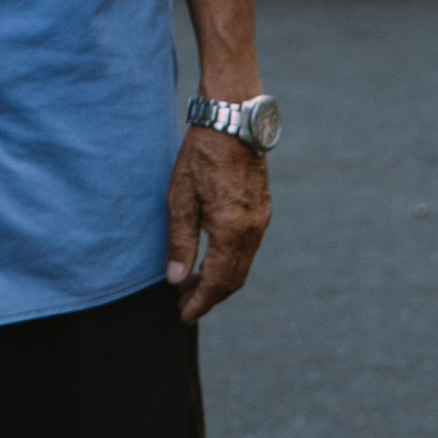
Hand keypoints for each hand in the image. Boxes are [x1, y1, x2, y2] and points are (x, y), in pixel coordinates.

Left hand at [166, 123, 270, 321]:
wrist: (233, 122)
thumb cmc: (201, 156)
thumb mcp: (180, 199)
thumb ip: (180, 242)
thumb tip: (175, 280)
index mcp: (232, 231)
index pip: (218, 282)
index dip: (200, 302)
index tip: (182, 314)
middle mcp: (253, 230)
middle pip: (234, 280)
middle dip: (209, 296)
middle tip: (183, 304)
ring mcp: (261, 220)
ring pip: (242, 265)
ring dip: (219, 281)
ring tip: (191, 284)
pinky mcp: (261, 210)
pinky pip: (248, 249)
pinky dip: (229, 263)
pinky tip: (209, 259)